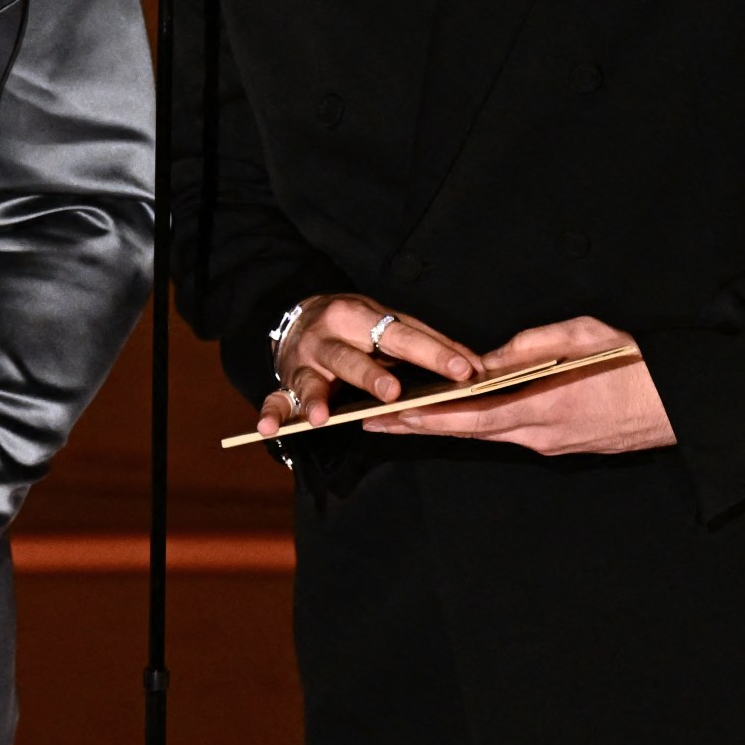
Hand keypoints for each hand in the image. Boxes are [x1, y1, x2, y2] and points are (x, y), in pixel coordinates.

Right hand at [254, 295, 478, 438]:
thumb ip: (428, 343)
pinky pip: (276, 399)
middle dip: (371, 376)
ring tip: (323, 417)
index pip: (402, 335)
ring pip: (311, 381)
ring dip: (316, 399)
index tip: (463, 371)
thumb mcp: (389, 322)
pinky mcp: (285, 381)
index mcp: (361, 315)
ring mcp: (305, 361)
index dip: (432, 353)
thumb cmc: (357, 325)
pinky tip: (268, 428)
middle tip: (394, 392)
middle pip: (352, 358)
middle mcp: (330, 337)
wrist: (300, 316)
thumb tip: (475, 366)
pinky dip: (271, 414)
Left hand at [367, 315, 673, 453]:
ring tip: (405, 414)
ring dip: (448, 425)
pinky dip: (481, 424)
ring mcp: (556, 445)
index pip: (473, 419)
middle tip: (375, 421)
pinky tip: (462, 413)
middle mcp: (545, 435)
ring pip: (491, 435)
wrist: (687, 405)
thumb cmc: (640, 364)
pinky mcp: (567, 445)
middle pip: (471, 433)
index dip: (429, 418)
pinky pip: (514, 434)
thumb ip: (531, 345)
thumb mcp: (585, 336)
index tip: (392, 414)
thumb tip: (487, 358)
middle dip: (421, 426)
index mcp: (547, 407)